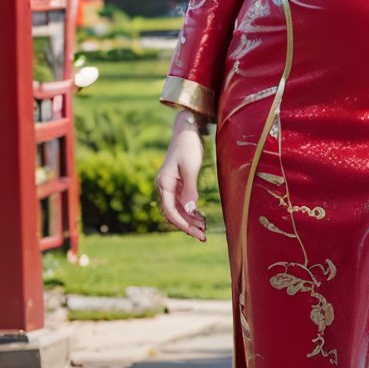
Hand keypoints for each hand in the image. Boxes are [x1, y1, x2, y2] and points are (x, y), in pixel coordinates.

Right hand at [155, 116, 207, 241]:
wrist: (186, 131)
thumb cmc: (188, 146)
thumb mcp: (190, 168)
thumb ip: (190, 190)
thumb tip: (190, 211)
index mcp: (164, 183)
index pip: (170, 210)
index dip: (183, 224)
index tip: (196, 232)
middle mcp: (164, 186)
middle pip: (174, 213)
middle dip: (188, 226)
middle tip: (203, 237)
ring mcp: (170, 186)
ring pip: (179, 209)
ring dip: (190, 220)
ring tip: (204, 229)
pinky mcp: (178, 184)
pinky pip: (182, 202)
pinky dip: (191, 211)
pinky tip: (201, 218)